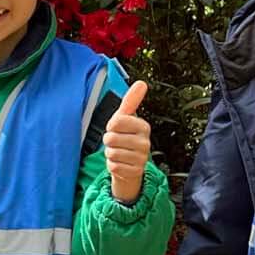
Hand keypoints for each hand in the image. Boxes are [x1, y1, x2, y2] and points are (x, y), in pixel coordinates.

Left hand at [104, 78, 150, 203]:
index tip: (116, 128)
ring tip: (119, 152)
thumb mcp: (126, 118)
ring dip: (110, 154)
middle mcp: (145, 142)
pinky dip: (112, 166)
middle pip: (112, 139)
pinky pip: (113, 166)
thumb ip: (132, 101)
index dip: (111, 126)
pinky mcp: (135, 172)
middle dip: (109, 141)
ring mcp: (142, 158)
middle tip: (117, 142)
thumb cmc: (125, 136)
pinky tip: (120, 163)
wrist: (130, 163)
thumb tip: (142, 83)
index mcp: (143, 126)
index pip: (116, 122)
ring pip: (111, 153)